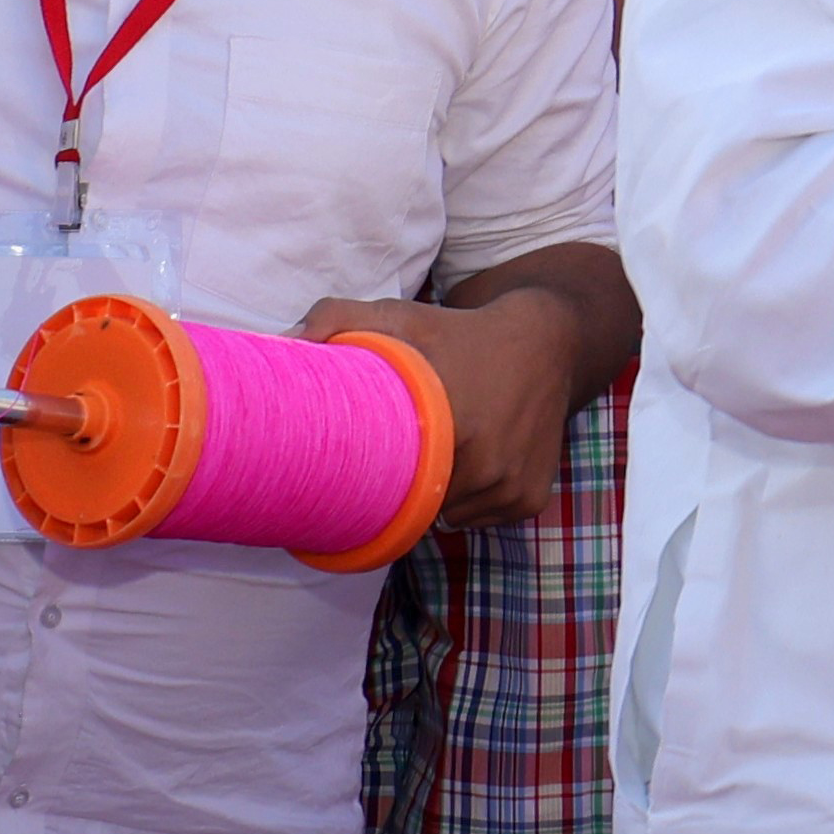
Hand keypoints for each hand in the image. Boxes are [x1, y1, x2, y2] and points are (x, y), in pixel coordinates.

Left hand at [302, 251, 613, 529]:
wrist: (548, 342)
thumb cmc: (461, 332)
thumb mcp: (402, 315)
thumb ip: (338, 317)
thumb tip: (285, 341)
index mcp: (452, 427)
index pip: (394, 488)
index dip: (372, 486)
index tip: (359, 472)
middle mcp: (489, 466)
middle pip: (421, 505)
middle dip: (405, 490)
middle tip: (398, 458)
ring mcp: (513, 487)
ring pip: (451, 516)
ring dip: (440, 497)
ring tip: (442, 454)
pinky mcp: (532, 498)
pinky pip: (483, 518)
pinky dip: (472, 501)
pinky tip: (473, 464)